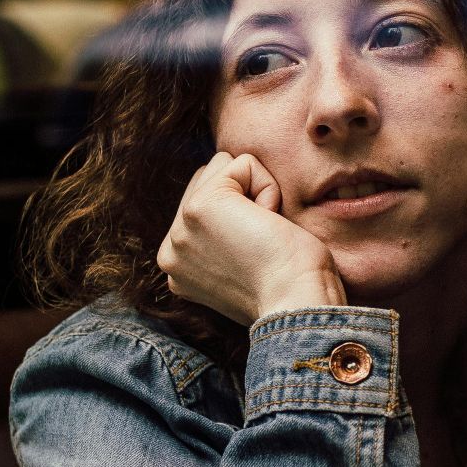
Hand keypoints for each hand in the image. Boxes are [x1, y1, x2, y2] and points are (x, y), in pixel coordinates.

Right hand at [157, 152, 346, 324]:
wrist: (296, 303)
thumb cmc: (288, 289)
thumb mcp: (239, 269)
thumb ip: (220, 242)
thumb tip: (234, 211)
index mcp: (176, 267)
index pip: (201, 204)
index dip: (240, 217)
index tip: (254, 259)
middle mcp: (170, 250)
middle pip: (208, 179)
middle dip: (243, 200)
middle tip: (261, 246)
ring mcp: (181, 228)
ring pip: (223, 167)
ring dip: (256, 193)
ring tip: (263, 236)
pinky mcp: (202, 205)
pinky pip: (244, 164)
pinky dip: (269, 188)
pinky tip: (269, 224)